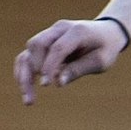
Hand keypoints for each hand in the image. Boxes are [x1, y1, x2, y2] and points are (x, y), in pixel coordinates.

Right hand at [14, 18, 129, 103]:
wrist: (106, 32)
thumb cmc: (106, 48)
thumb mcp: (100, 61)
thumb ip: (79, 69)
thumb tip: (58, 83)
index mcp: (77, 31)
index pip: (58, 47)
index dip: (50, 66)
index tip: (46, 85)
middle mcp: (59, 29)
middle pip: (37, 45)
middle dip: (33, 69)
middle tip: (36, 93)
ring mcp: (49, 34)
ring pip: (29, 51)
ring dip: (24, 74)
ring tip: (28, 100)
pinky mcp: (44, 42)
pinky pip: (28, 55)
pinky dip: (24, 71)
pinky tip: (25, 90)